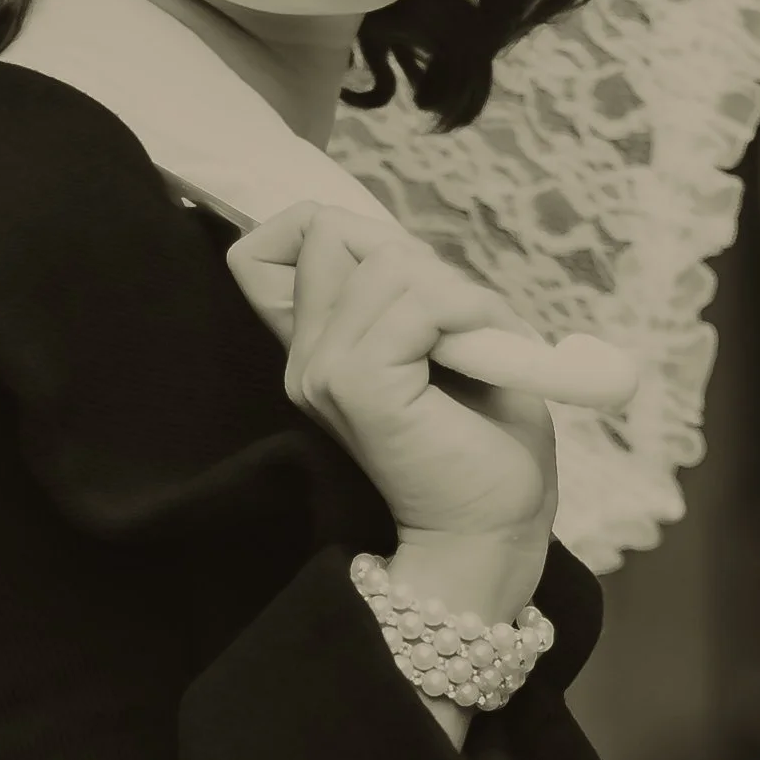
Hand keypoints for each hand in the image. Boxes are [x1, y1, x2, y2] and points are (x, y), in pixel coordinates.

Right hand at [224, 201, 557, 543]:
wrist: (493, 533)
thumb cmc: (483, 443)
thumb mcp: (440, 343)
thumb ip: (403, 294)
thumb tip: (394, 240)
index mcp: (315, 347)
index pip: (266, 245)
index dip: (328, 226)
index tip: (403, 275)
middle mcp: (305, 356)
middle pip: (334, 232)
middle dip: (416, 258)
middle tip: (465, 322)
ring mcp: (325, 371)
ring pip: (386, 264)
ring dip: (458, 292)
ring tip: (487, 344)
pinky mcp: (361, 386)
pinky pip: (417, 302)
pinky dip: (469, 310)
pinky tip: (488, 351)